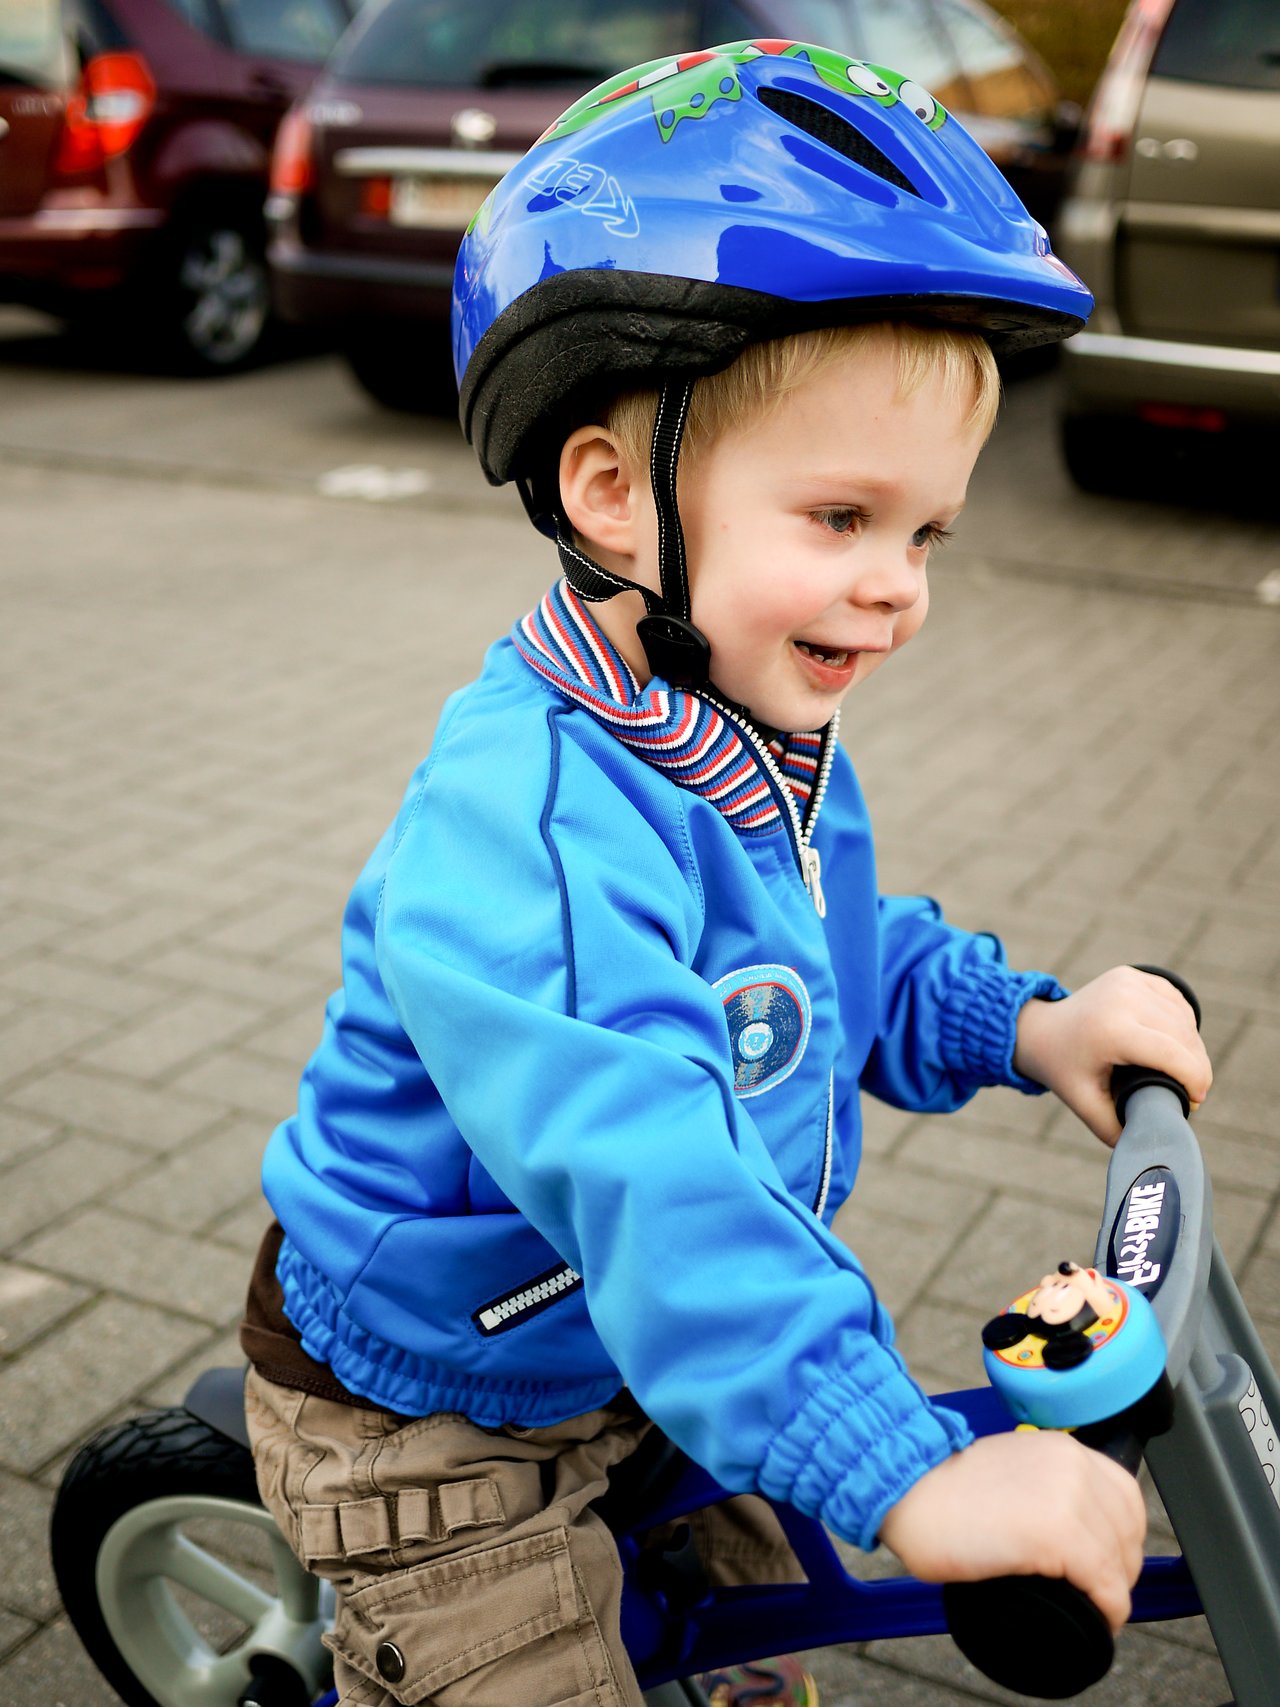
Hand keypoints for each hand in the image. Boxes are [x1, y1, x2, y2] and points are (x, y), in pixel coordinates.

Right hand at [878, 1430, 1145, 1632]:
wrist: (906, 1488)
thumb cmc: (942, 1487)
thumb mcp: (1008, 1469)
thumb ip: (1043, 1485)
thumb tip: (1068, 1527)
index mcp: (1062, 1449)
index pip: (1126, 1495)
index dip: (1122, 1536)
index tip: (1108, 1561)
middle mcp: (1073, 1466)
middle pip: (1128, 1530)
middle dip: (1120, 1567)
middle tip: (1098, 1591)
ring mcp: (1068, 1499)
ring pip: (1120, 1561)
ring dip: (1112, 1592)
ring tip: (1093, 1608)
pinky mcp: (1058, 1535)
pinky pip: (1105, 1584)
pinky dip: (1108, 1609)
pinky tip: (1096, 1619)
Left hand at [1013, 965, 1210, 1143]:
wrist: (1041, 1029)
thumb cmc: (1063, 1068)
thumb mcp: (1084, 1103)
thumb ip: (1117, 1130)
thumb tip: (1153, 1144)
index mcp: (1111, 1030)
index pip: (1172, 1054)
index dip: (1194, 1079)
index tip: (1196, 1100)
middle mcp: (1122, 999)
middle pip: (1183, 1037)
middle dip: (1197, 1067)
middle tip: (1192, 1092)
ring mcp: (1128, 981)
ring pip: (1183, 1018)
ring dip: (1192, 1046)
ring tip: (1184, 1071)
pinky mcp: (1134, 974)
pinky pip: (1175, 1001)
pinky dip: (1182, 1023)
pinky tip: (1177, 1042)